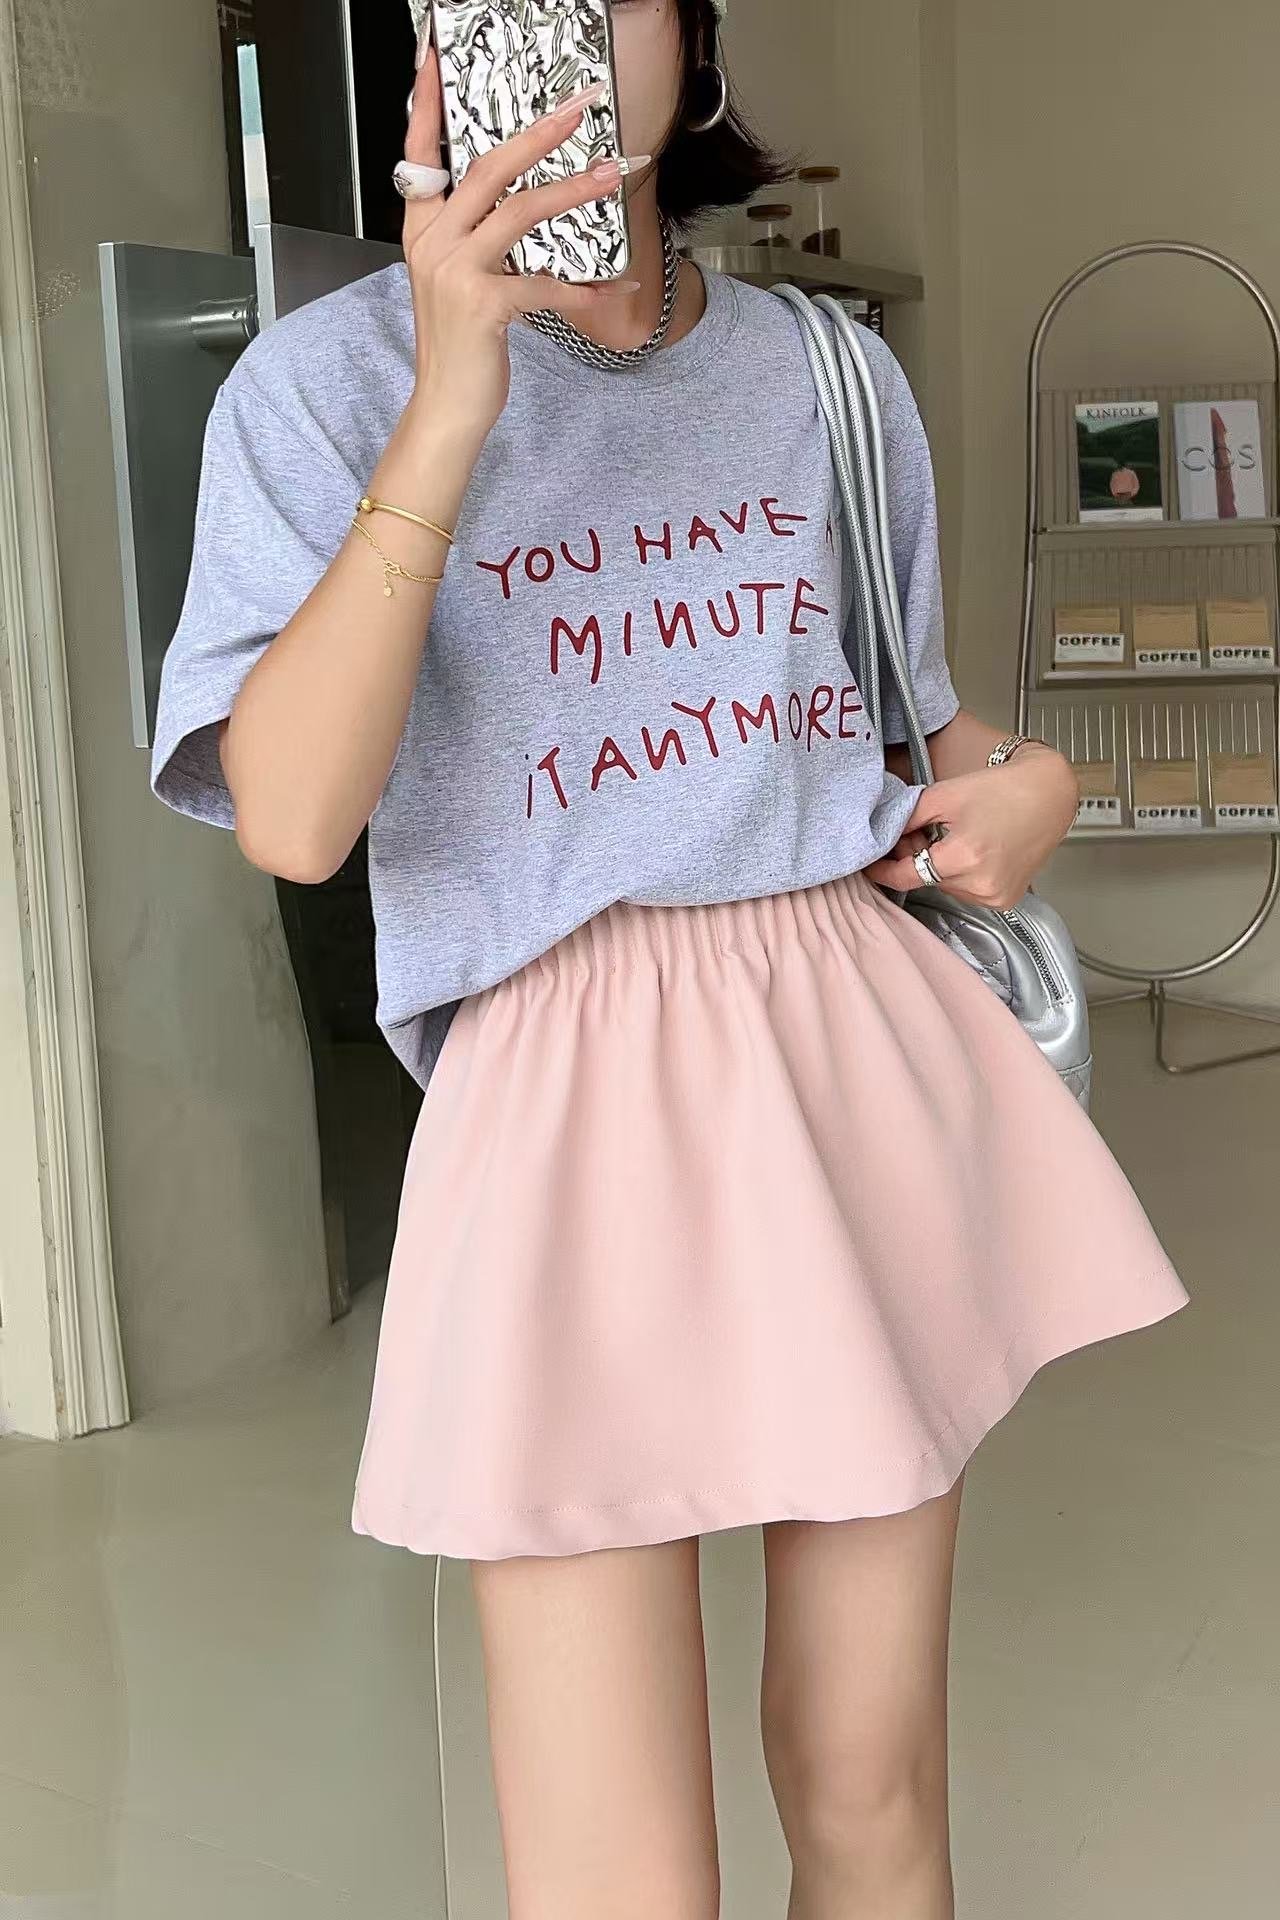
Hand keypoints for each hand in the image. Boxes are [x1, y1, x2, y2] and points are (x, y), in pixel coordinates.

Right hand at [400, 48, 639, 445]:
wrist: (447, 407)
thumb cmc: (460, 345)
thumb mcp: (455, 280)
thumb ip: (473, 238)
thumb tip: (515, 202)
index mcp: (422, 228)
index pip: (421, 152)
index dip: (427, 104)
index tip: (434, 57)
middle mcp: (433, 242)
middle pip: (487, 168)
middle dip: (538, 133)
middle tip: (578, 107)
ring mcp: (455, 272)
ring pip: (520, 212)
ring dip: (574, 190)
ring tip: (613, 173)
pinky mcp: (483, 306)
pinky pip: (543, 283)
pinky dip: (583, 288)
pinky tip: (613, 290)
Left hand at [865, 747, 1079, 907]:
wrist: (1049, 793)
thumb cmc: (1003, 789)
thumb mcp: (943, 796)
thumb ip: (906, 819)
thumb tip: (881, 836)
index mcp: (964, 857)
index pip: (906, 876)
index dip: (883, 870)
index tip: (869, 866)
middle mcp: (981, 884)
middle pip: (926, 880)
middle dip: (915, 859)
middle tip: (920, 832)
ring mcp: (996, 895)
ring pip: (946, 887)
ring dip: (939, 868)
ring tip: (951, 838)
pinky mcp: (1006, 899)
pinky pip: (969, 892)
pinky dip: (961, 875)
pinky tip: (971, 851)